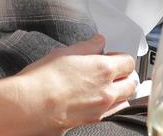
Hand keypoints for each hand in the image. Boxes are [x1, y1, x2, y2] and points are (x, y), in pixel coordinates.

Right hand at [13, 35, 138, 132]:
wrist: (30, 105)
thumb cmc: (43, 79)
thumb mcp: (65, 53)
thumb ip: (87, 47)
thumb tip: (98, 41)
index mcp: (104, 69)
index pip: (129, 62)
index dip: (120, 57)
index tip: (111, 57)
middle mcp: (108, 90)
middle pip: (131, 82)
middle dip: (124, 75)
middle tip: (111, 72)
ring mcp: (102, 108)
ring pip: (125, 99)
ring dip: (121, 92)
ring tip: (106, 87)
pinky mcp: (94, 121)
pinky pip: (114, 112)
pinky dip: (112, 105)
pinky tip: (98, 100)